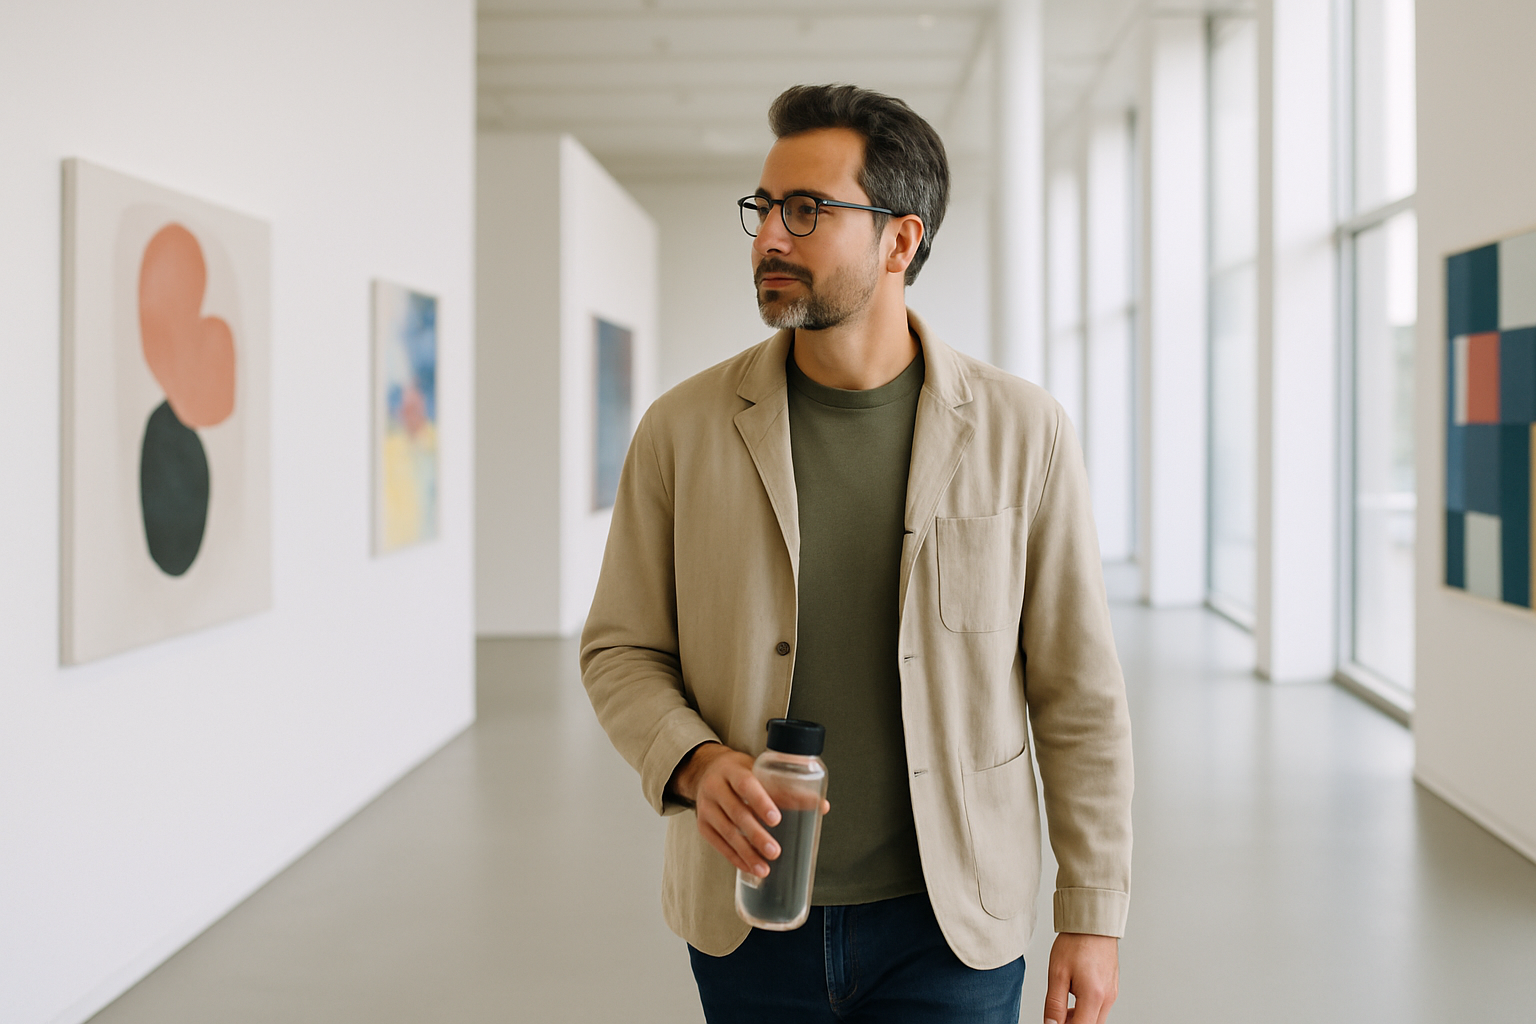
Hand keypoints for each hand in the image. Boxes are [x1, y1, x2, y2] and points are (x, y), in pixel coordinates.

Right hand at [669, 742, 829, 877]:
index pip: (746, 784)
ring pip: (727, 832)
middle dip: (756, 835)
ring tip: (764, 868)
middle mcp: (715, 787)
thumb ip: (787, 788)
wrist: (706, 770)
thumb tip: (821, 806)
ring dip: (746, 853)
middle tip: (775, 851)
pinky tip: (749, 867)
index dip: (760, 801)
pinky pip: (719, 844)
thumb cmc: (739, 772)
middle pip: (736, 813)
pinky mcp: (703, 824)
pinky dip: (735, 858)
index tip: (776, 819)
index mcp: (732, 770)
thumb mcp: (760, 771)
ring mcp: (706, 807)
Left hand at [1043, 933, 1117, 1023]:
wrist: (1092, 923)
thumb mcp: (1057, 973)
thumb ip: (1054, 1004)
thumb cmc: (1076, 942)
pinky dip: (1087, 1009)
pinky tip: (1075, 996)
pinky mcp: (1112, 987)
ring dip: (1080, 1018)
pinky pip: (1100, 1008)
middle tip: (1057, 1016)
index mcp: (1094, 996)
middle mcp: (1108, 998)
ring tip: (1063, 1006)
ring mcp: (1112, 993)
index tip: (1054, 1023)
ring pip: (1096, 1019)